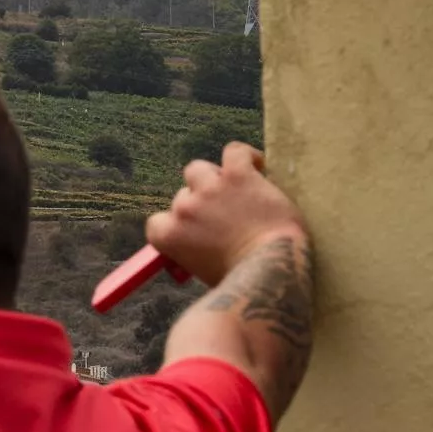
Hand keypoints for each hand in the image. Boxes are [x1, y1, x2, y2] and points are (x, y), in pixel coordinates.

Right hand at [145, 143, 308, 287]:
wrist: (273, 270)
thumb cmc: (243, 279)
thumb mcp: (203, 273)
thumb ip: (192, 253)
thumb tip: (199, 249)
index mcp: (169, 234)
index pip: (158, 221)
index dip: (177, 225)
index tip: (193, 232)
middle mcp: (184, 207)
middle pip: (184, 195)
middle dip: (201, 205)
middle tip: (226, 217)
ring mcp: (210, 189)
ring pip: (200, 170)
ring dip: (214, 179)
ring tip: (237, 191)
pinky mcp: (238, 176)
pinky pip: (235, 152)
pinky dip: (246, 156)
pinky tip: (258, 165)